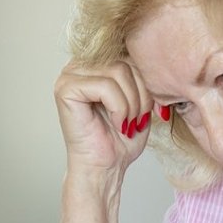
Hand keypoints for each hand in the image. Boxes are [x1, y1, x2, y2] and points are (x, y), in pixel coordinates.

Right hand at [52, 60, 158, 183]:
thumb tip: (156, 56)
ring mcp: (69, 75)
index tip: (153, 108)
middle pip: (125, 61)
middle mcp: (79, 64)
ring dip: (132, 102)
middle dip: (141, 92)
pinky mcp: (65, 89)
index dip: (147, 80)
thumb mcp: (141, 98)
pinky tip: (117, 123)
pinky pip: (105, 86)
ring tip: (128, 122)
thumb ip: (142, 74)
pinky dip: (119, 107)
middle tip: (139, 119)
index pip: (130, 54)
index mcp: (96, 63)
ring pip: (118, 71)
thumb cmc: (120, 138)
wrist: (105, 168)